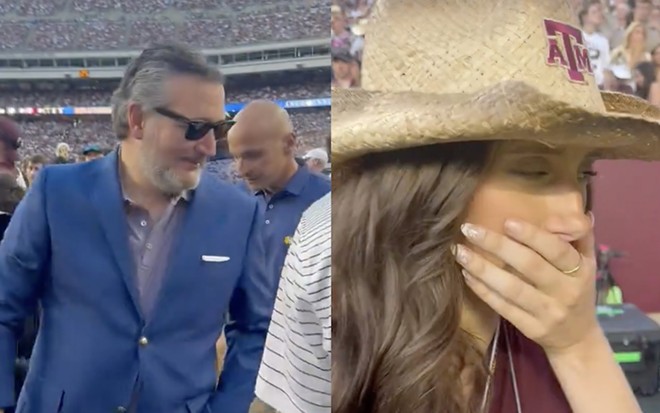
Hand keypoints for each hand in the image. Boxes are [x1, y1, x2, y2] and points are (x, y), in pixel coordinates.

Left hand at [453, 216, 597, 353]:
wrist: (577, 338)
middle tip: (470, 229)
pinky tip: (466, 274)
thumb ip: (578, 233)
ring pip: (511, 288)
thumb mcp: (587, 260)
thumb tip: (556, 217)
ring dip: (482, 268)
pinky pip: (503, 307)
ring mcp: (547, 312)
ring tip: (459, 251)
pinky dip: (483, 290)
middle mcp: (566, 291)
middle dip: (497, 245)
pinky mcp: (530, 328)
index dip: (533, 236)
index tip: (507, 222)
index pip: (557, 250)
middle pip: (529, 265)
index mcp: (581, 270)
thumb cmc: (576, 288)